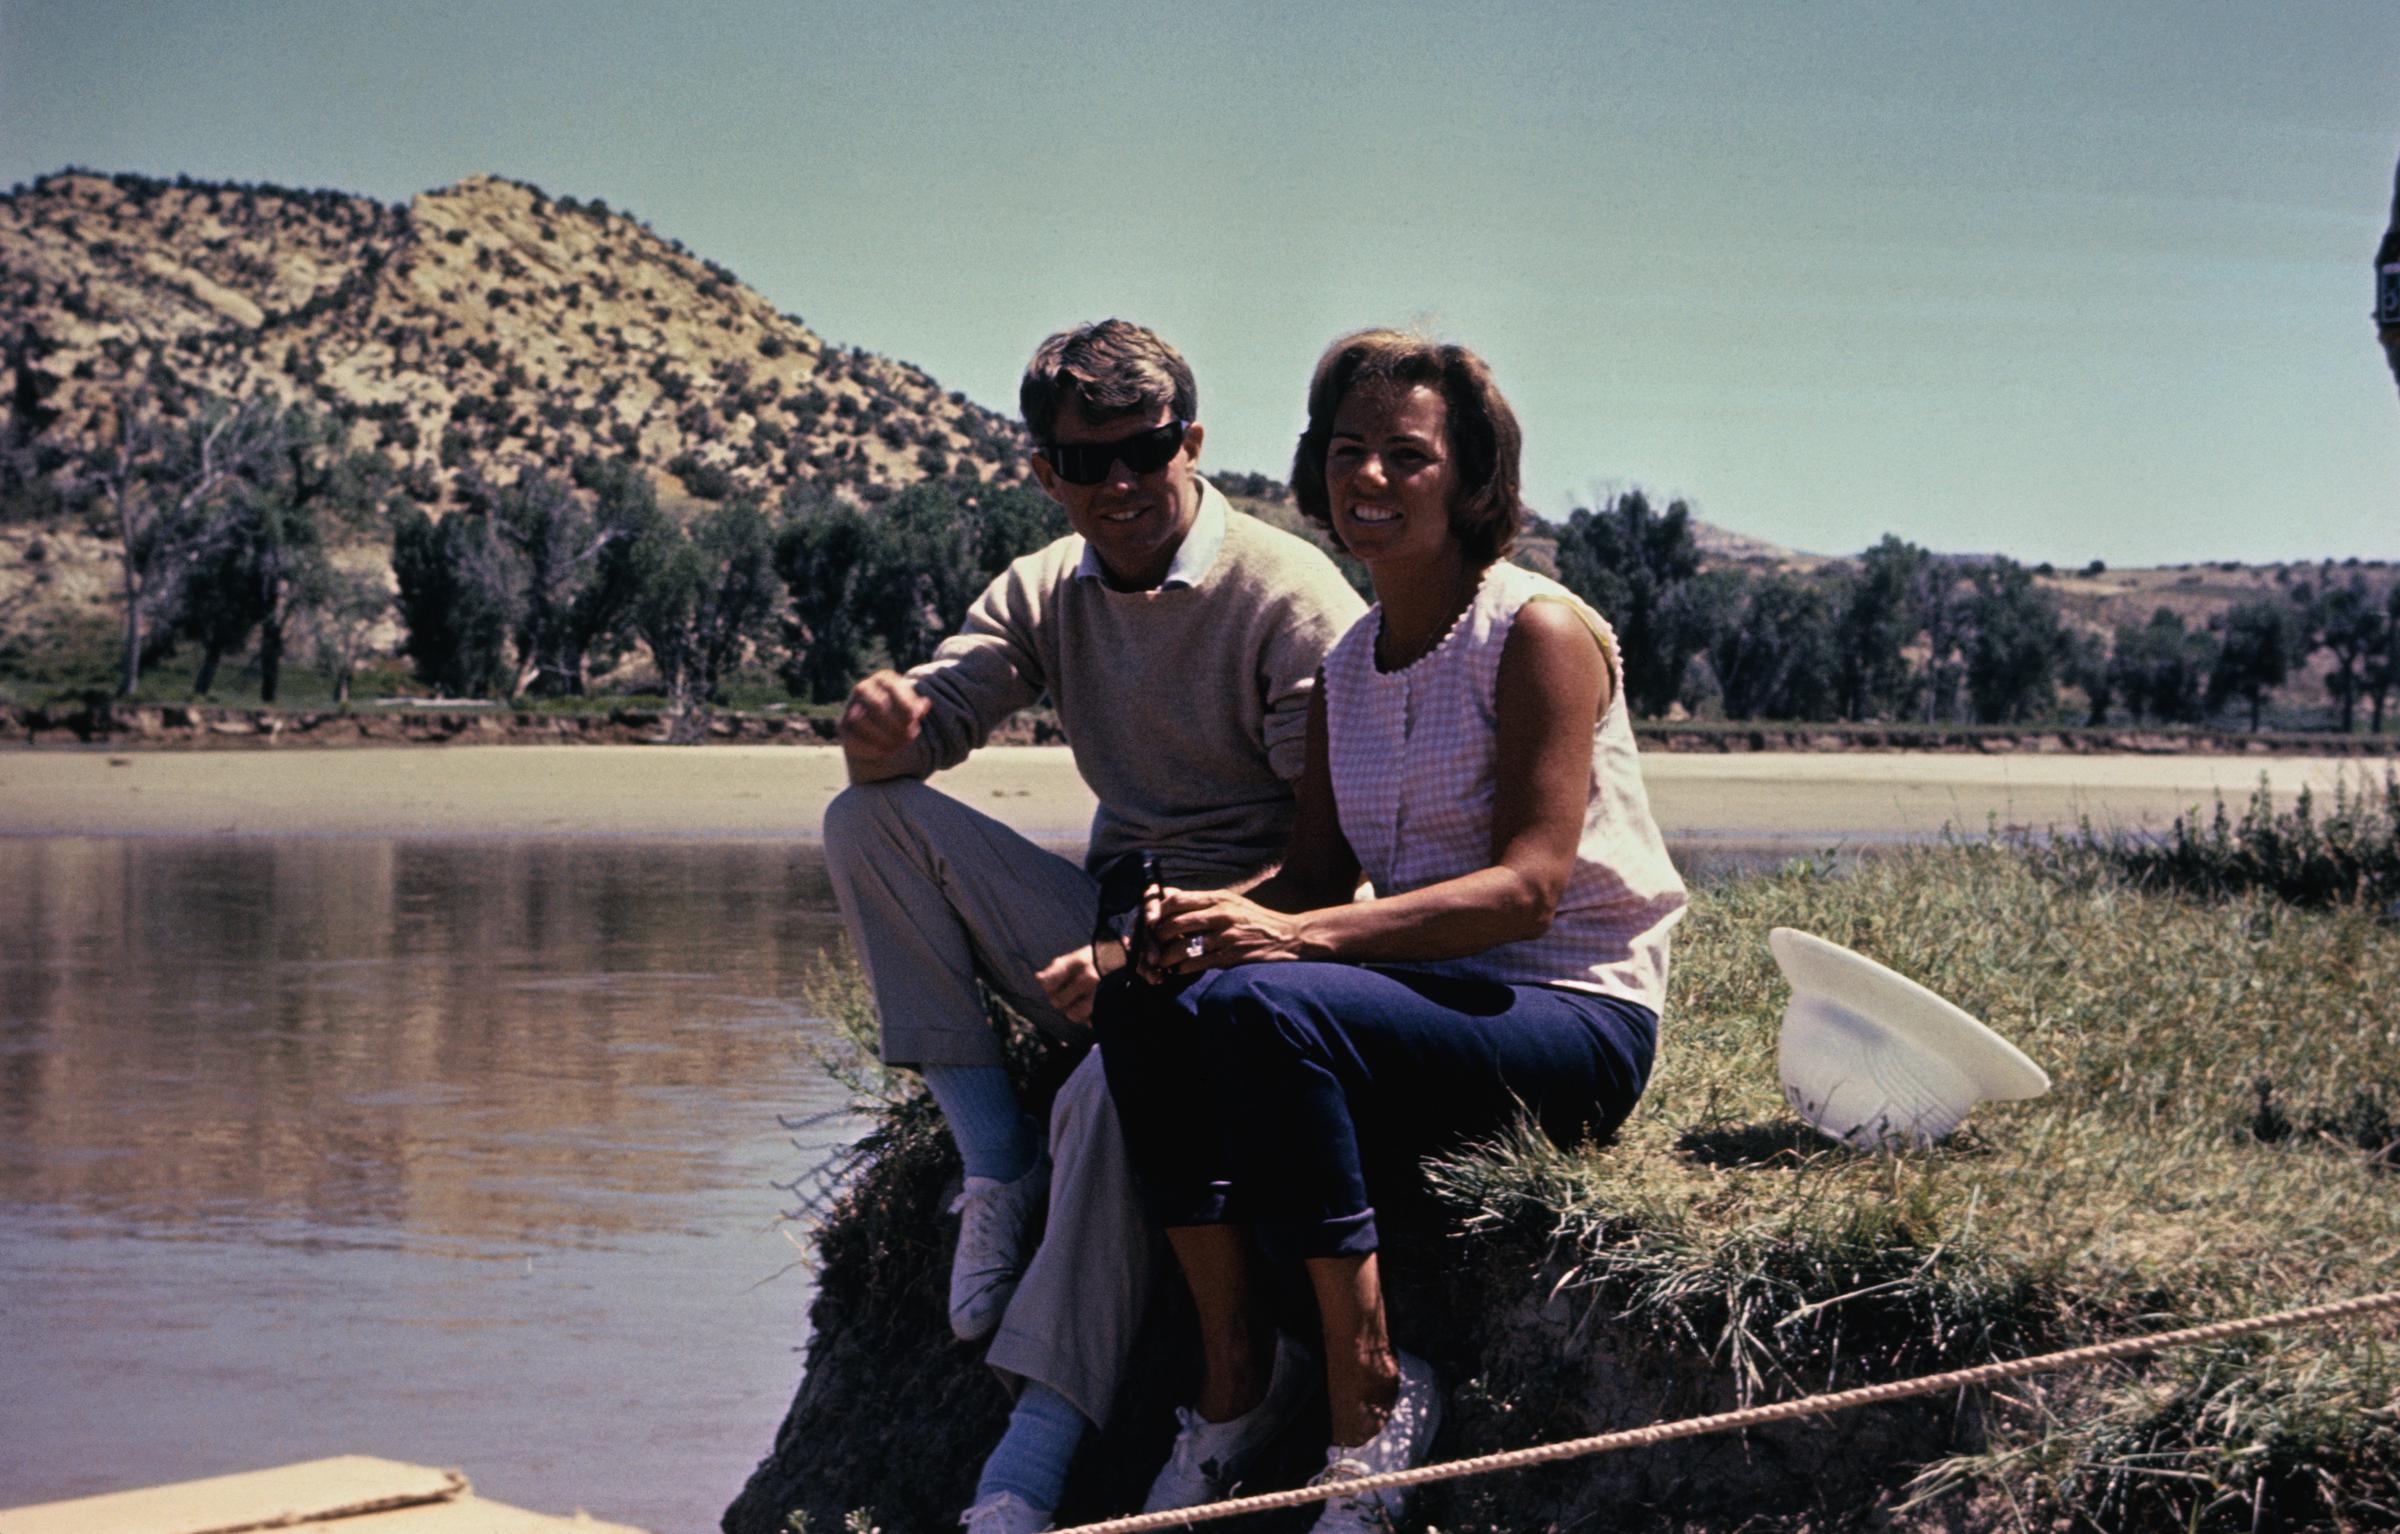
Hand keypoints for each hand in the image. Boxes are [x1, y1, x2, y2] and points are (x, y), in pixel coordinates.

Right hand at [838, 670, 930, 761]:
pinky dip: (870, 748)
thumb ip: (918, 708)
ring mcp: (850, 705)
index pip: (892, 689)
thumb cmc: (900, 713)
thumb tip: (924, 705)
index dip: (905, 705)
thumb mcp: (911, 710)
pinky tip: (885, 753)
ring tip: (898, 746)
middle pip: (877, 706)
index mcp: (883, 678)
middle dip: (895, 724)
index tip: (915, 719)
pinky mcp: (842, 726)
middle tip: (909, 737)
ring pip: (862, 721)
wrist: (878, 726)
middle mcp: (863, 688)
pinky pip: (853, 737)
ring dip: (882, 737)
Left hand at [1035, 945, 1104, 1025]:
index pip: (1048, 983)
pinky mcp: (1109, 1008)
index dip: (1048, 986)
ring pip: (1072, 1015)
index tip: (1055, 984)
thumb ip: (1058, 967)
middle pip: (1057, 1002)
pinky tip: (1095, 1006)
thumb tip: (1038, 979)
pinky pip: (1089, 1022)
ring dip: (1074, 1011)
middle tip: (1072, 992)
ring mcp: (1100, 995)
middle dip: (1061, 999)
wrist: (1137, 964)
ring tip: (1083, 1001)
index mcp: (1079, 962)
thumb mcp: (1082, 954)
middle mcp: (1089, 978)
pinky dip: (1089, 1018)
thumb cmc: (1104, 959)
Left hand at [1145, 888, 1311, 975]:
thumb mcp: (1231, 901)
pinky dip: (1183, 968)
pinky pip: (1198, 963)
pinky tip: (1178, 970)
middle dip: (1157, 936)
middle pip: (1174, 923)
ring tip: (1160, 960)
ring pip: (1183, 946)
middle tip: (1150, 944)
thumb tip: (1168, 896)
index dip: (1157, 911)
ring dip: (1166, 956)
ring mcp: (1226, 936)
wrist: (1288, 936)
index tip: (1150, 921)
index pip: (1176, 900)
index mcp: (1218, 898)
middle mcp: (1220, 914)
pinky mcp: (1231, 956)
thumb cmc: (1255, 918)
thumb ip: (1202, 901)